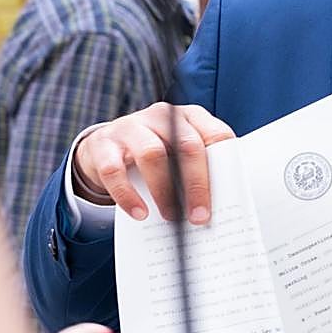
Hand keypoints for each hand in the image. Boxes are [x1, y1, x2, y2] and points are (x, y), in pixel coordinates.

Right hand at [71, 103, 234, 224]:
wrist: (105, 147)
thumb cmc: (155, 152)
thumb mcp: (179, 153)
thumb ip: (199, 167)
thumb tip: (218, 204)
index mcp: (189, 116)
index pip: (216, 134)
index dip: (224, 166)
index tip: (227, 197)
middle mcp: (162, 116)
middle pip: (187, 145)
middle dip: (196, 185)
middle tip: (199, 216)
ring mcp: (131, 127)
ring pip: (152, 154)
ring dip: (164, 191)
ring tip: (171, 216)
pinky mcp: (104, 144)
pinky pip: (114, 170)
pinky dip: (128, 196)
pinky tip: (139, 213)